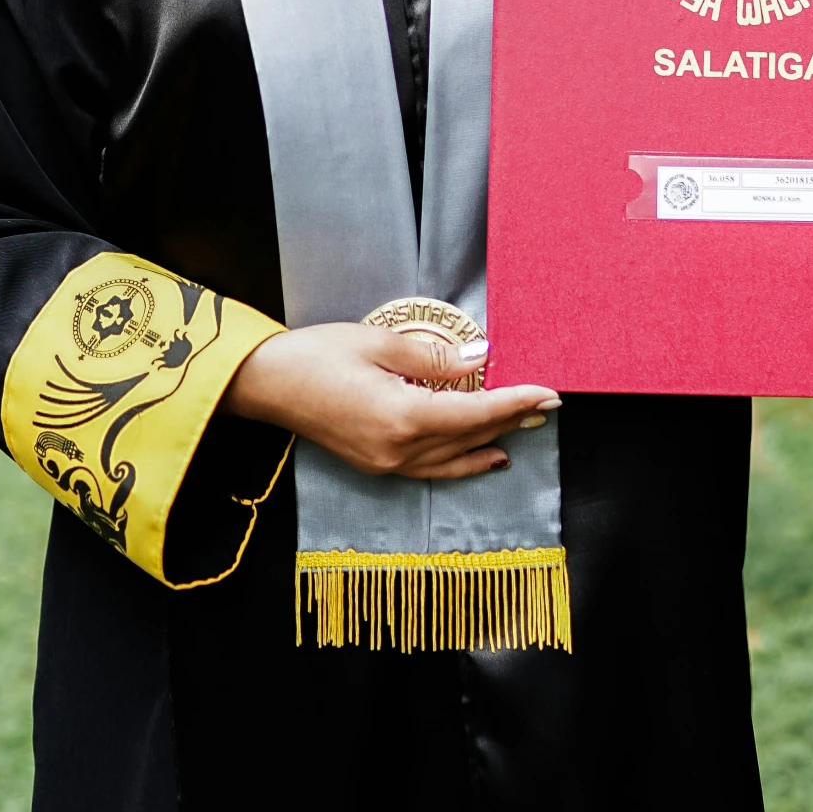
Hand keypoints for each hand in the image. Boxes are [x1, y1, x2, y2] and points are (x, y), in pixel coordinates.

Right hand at [222, 322, 559, 481]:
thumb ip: (434, 358)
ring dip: (493, 440)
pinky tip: (485, 457)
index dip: (516, 402)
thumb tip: (479, 361)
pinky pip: (432, 468)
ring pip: (455, 457)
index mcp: (402, 417)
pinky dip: (464, 463)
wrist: (264, 384)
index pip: (476, 412)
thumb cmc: (314, 355)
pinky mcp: (376, 464)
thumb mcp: (378, 343)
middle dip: (512, 419)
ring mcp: (386, 463)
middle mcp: (399, 449)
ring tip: (526, 427)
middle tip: (548, 404)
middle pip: (470, 435)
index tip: (548, 393)